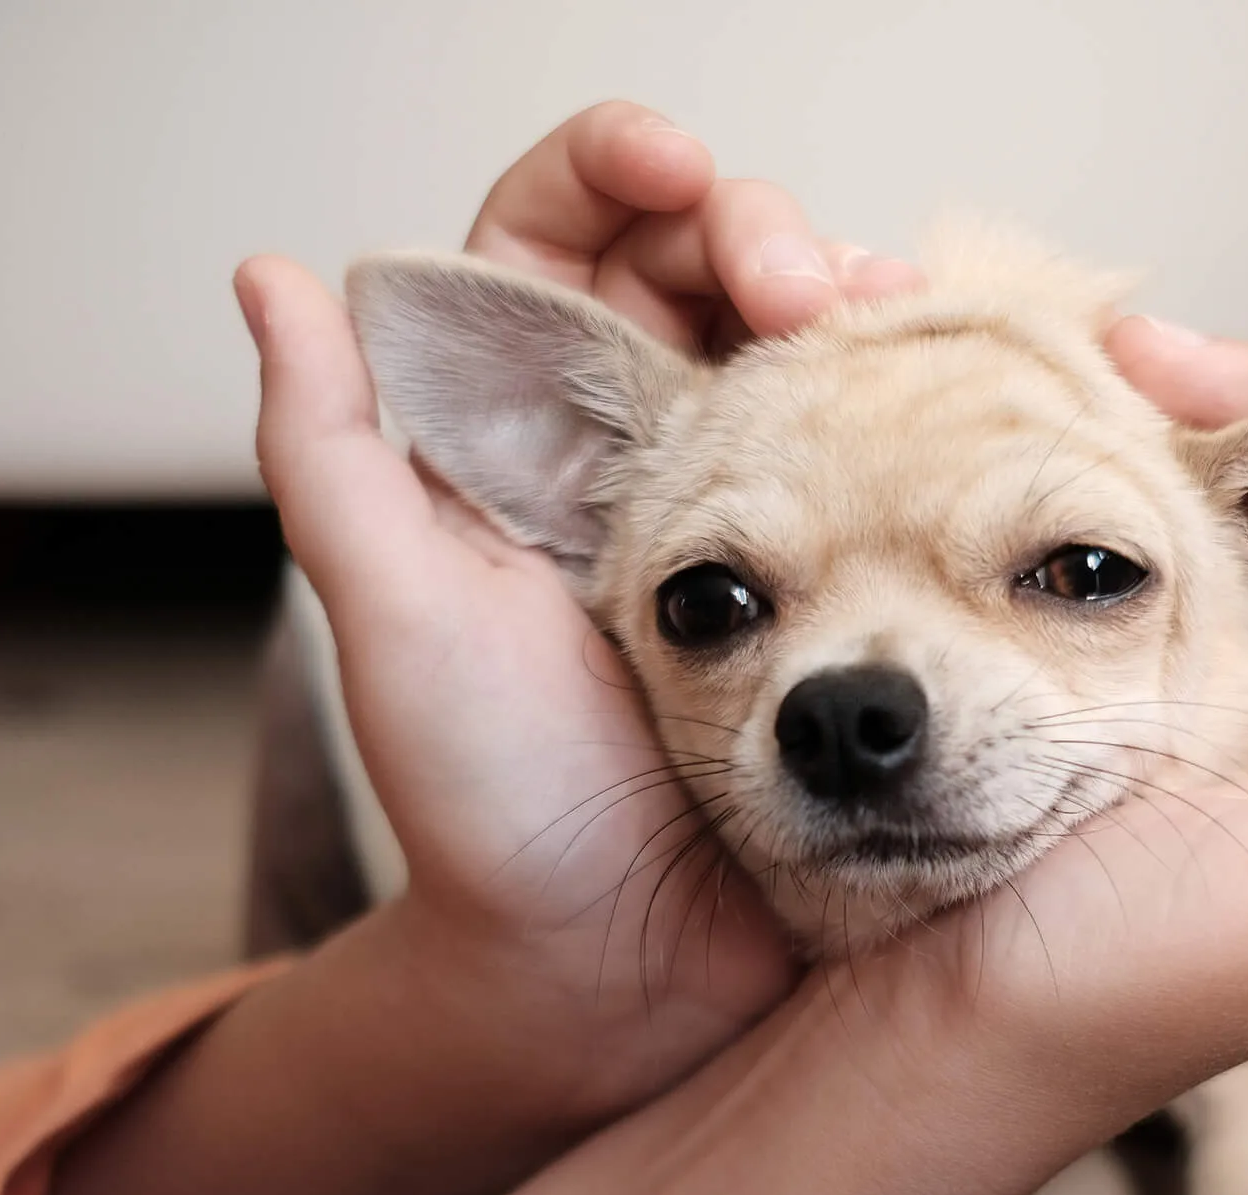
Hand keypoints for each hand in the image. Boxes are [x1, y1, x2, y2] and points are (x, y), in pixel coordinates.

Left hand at [244, 105, 921, 1118]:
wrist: (619, 971)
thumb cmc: (491, 810)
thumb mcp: (397, 620)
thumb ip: (330, 451)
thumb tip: (276, 274)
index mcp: (531, 440)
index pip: (567, 246)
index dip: (618, 175)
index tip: (673, 169)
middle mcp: (650, 460)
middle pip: (714, 270)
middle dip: (766, 227)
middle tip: (802, 279)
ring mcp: (772, 523)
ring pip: (824, 348)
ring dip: (868, 300)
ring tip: (898, 319)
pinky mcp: (863, 588)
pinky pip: (909, 461)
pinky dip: (941, 404)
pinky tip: (970, 394)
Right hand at [828, 307, 1247, 1169]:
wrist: (906, 1046)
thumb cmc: (1111, 994)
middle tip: (1167, 349)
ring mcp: (1189, 699)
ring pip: (1233, 522)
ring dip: (1182, 428)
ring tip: (1096, 365)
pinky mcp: (1078, 692)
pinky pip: (1122, 558)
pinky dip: (1097, 487)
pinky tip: (1044, 435)